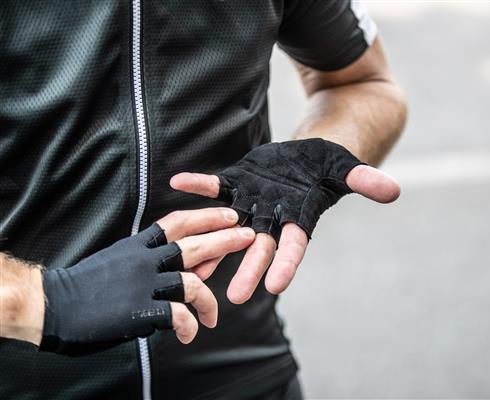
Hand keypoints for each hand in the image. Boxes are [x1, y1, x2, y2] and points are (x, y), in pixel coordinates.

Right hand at [40, 208, 253, 354]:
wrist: (52, 305)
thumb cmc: (86, 285)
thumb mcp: (119, 259)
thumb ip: (147, 256)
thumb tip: (179, 259)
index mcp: (137, 245)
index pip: (177, 222)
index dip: (206, 216)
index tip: (228, 214)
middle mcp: (144, 260)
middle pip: (194, 245)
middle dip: (225, 239)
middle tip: (247, 237)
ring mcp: (143, 285)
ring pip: (192, 283)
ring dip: (209, 300)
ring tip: (213, 315)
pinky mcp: (139, 312)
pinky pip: (177, 316)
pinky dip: (188, 326)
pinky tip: (189, 333)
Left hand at [170, 139, 398, 303]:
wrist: (308, 155)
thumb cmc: (331, 164)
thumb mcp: (348, 169)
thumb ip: (365, 181)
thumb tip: (393, 191)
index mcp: (299, 218)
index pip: (293, 246)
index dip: (285, 264)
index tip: (276, 287)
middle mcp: (273, 217)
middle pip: (259, 246)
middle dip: (248, 269)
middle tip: (233, 297)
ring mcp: (251, 202)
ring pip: (229, 226)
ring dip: (212, 242)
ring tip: (192, 265)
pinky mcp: (237, 184)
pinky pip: (215, 186)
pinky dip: (199, 185)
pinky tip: (179, 184)